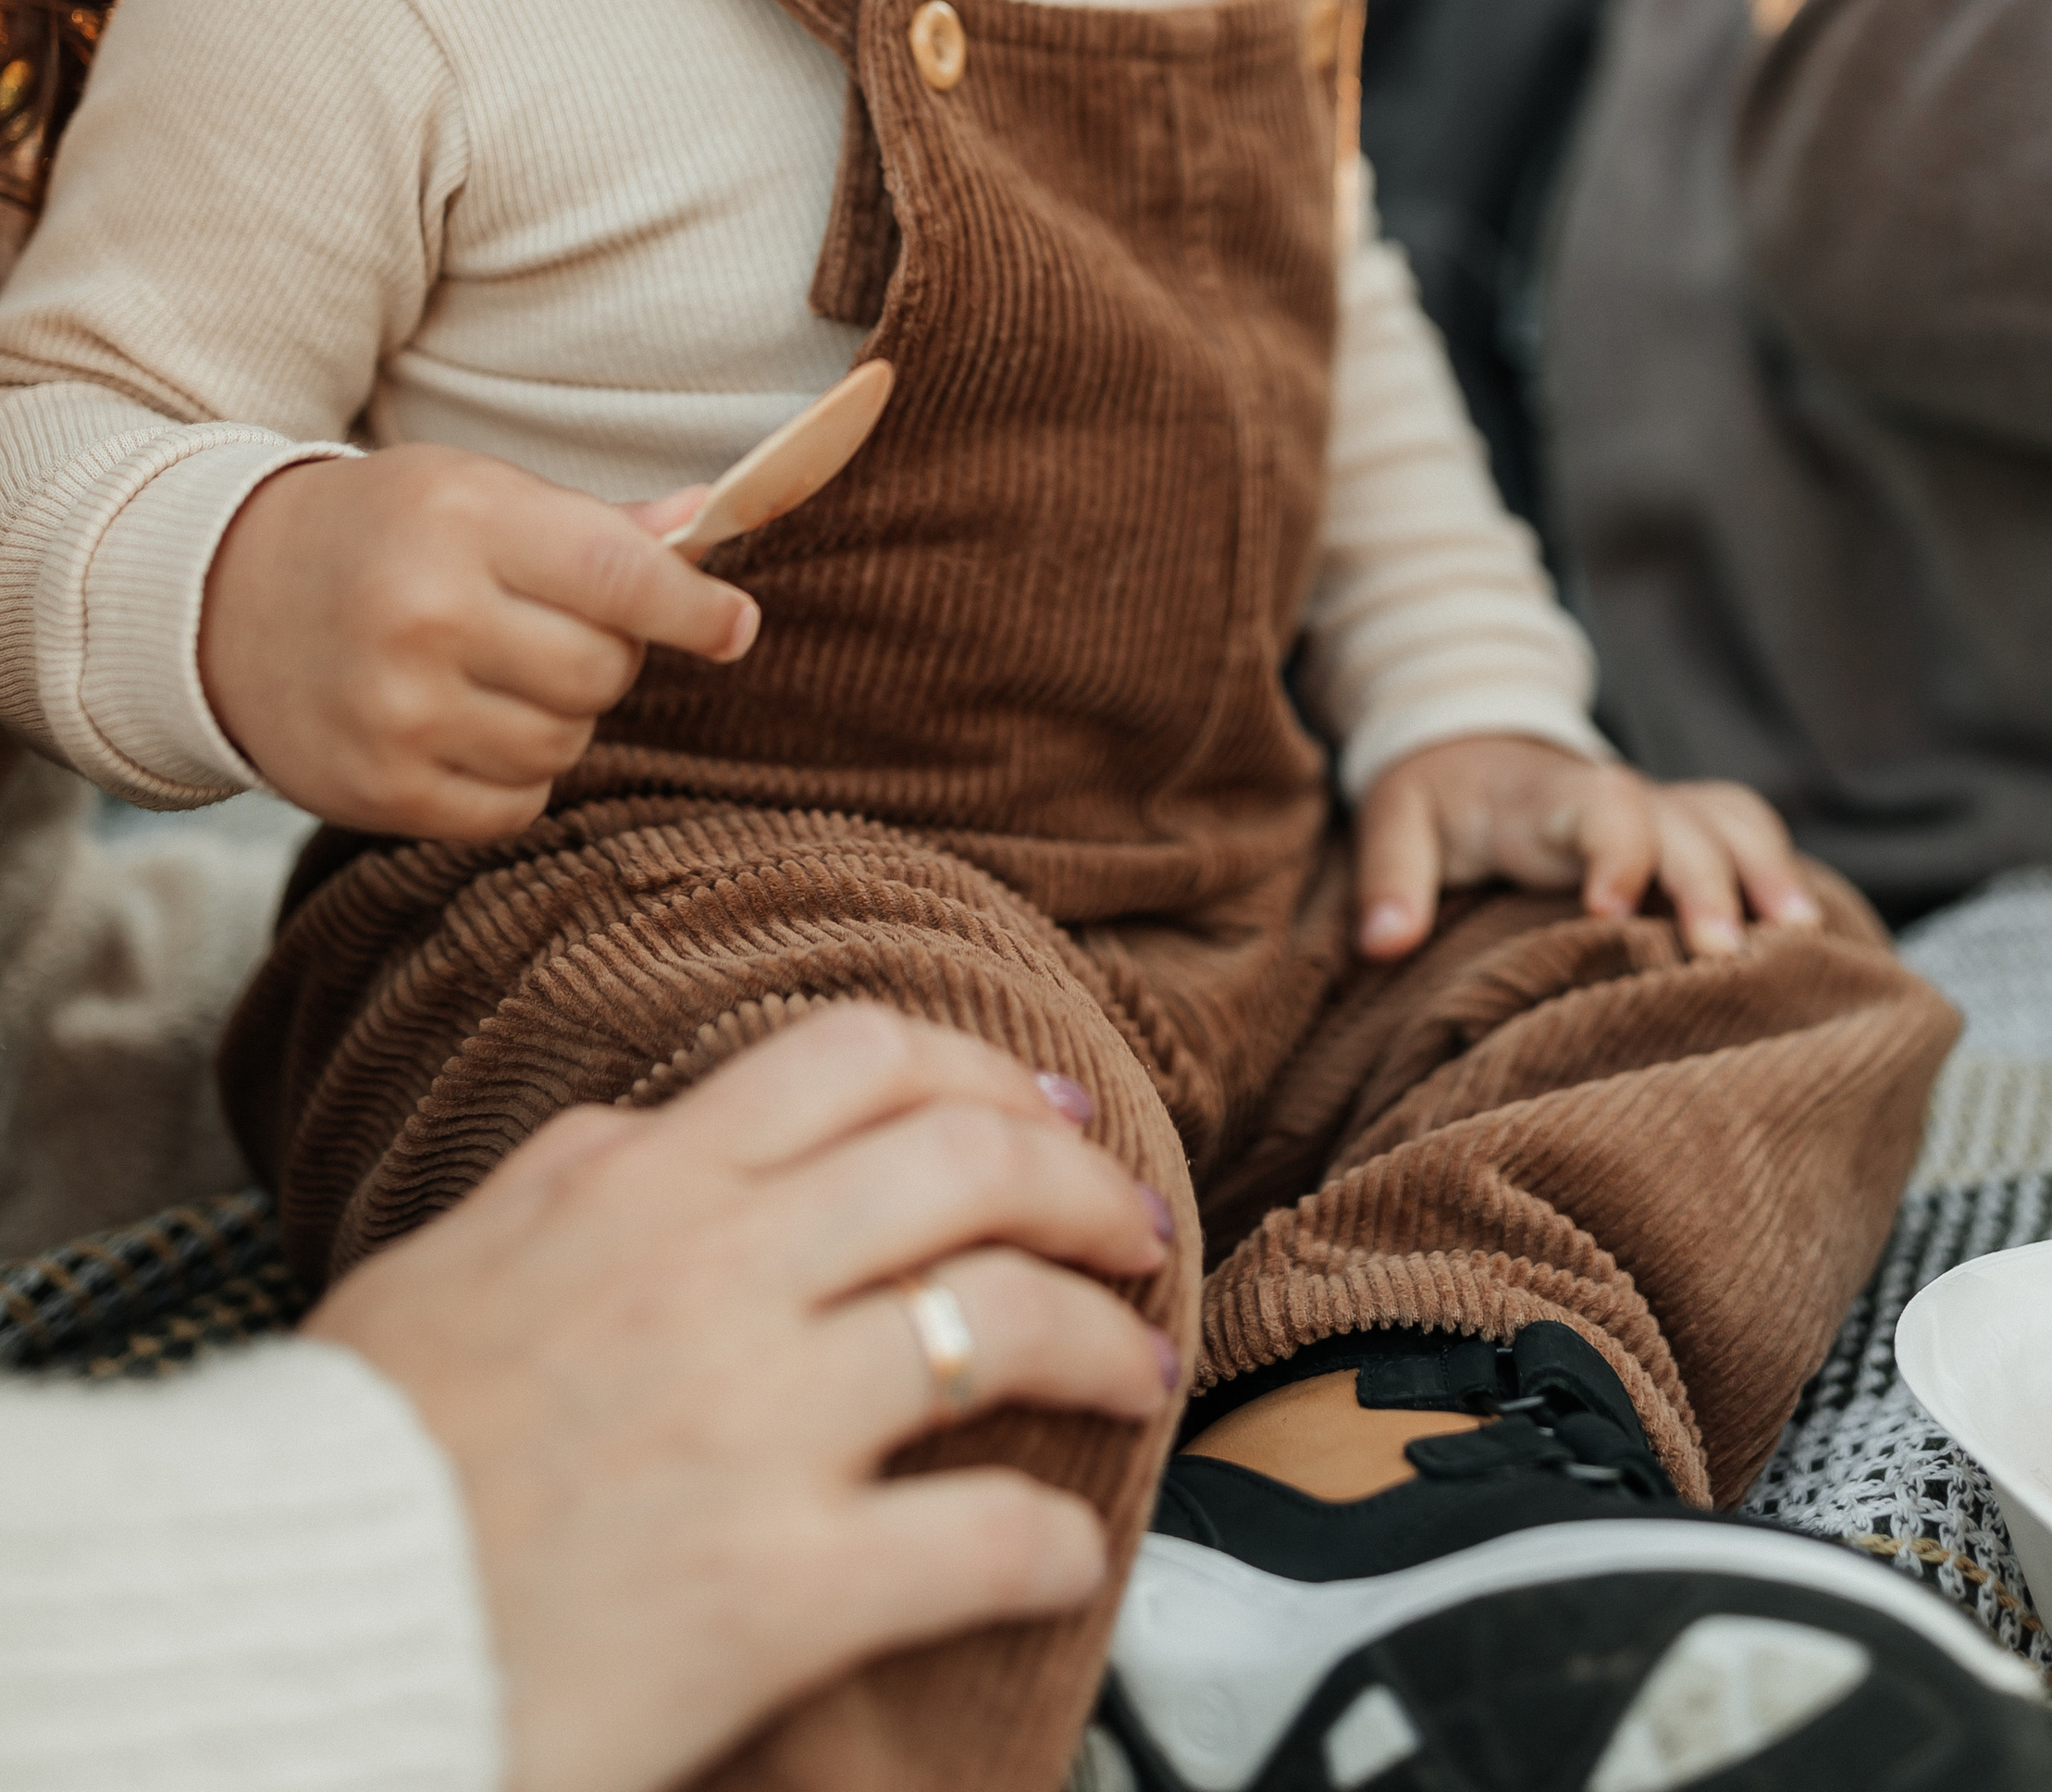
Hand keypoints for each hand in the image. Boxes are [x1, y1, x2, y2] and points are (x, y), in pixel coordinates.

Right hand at [199, 447, 756, 837]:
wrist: (226, 600)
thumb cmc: (381, 531)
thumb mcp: (476, 490)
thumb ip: (594, 523)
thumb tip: (707, 522)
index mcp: (465, 521)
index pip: (621, 577)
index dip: (695, 608)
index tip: (735, 625)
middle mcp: (429, 616)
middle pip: (604, 670)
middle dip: (608, 656)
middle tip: (558, 630)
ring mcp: (400, 711)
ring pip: (566, 742)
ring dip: (561, 716)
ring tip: (501, 674)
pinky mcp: (380, 790)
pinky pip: (514, 806)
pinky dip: (516, 775)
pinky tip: (471, 728)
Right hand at [309, 1003, 1177, 1791]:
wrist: (272, 1629)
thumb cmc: (353, 1457)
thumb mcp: (453, 1260)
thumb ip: (570, 1177)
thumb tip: (649, 1128)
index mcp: (635, 1184)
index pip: (859, 1057)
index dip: (984, 1075)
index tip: (1050, 1110)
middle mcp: (711, 1274)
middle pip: (967, 1163)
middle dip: (1083, 1187)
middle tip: (1134, 1225)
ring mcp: (756, 1425)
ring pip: (1000, 1320)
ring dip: (1105, 1338)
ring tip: (1143, 1366)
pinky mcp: (780, 1588)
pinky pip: (983, 1535)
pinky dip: (1052, 1538)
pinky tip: (1068, 1549)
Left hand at [1354, 734, 1823, 960]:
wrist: (1475, 746)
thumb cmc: (1438, 798)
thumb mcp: (1394, 820)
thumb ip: (1389, 879)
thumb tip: (1383, 942)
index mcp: (1548, 798)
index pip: (1598, 807)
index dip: (1613, 853)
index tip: (1608, 914)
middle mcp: (1619, 797)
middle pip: (1682, 825)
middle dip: (1706, 885)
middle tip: (1723, 957)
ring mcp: (1662, 810)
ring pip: (1732, 822)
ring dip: (1768, 873)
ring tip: (1798, 940)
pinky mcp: (1685, 827)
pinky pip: (1749, 832)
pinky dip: (1782, 870)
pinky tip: (1811, 935)